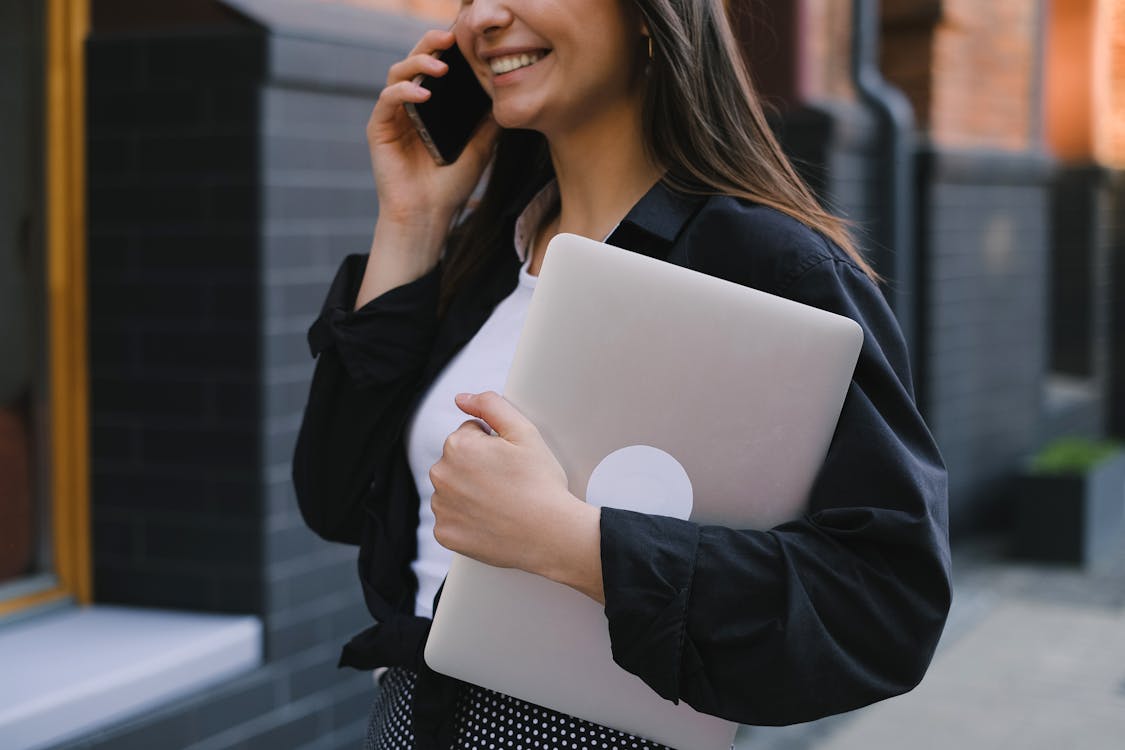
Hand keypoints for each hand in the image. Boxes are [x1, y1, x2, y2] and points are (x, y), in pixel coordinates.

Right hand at [366, 29, 500, 224]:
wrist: (429, 215)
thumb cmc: (451, 185)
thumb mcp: (480, 147)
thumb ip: (488, 120)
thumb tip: (505, 92)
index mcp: (431, 108)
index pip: (436, 68)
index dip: (446, 49)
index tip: (466, 38)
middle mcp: (410, 107)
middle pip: (414, 61)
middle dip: (430, 44)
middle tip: (450, 36)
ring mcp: (393, 116)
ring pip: (397, 73)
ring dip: (418, 63)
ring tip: (441, 66)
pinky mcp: (378, 129)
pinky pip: (387, 100)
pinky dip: (403, 92)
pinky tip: (422, 94)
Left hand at [429, 391, 604, 602]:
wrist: (551, 534)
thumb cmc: (541, 484)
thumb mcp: (524, 432)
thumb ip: (491, 405)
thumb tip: (462, 398)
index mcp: (458, 445)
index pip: (469, 434)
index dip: (494, 446)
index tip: (510, 463)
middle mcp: (441, 475)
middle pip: (457, 461)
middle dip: (478, 467)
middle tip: (508, 483)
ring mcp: (441, 507)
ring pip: (453, 490)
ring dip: (470, 493)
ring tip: (501, 503)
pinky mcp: (445, 533)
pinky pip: (452, 519)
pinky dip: (467, 520)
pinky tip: (491, 521)